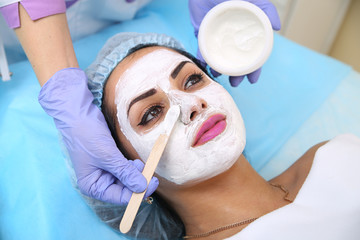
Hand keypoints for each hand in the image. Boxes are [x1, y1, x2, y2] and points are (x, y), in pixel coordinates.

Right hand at [38, 68, 158, 204]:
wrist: (78, 114)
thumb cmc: (86, 135)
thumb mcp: (108, 156)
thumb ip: (125, 172)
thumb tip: (142, 187)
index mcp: (93, 186)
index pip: (119, 197)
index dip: (136, 193)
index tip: (152, 184)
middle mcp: (98, 181)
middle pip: (124, 189)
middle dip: (137, 181)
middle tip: (149, 170)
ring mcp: (105, 171)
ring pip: (126, 179)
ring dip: (135, 173)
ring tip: (139, 163)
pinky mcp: (110, 161)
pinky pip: (125, 169)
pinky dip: (132, 167)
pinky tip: (135, 161)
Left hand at [188, 0, 280, 85]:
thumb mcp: (256, 0)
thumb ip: (268, 10)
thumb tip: (277, 27)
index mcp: (245, 33)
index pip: (251, 55)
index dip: (253, 69)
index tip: (252, 80)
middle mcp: (231, 37)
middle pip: (234, 60)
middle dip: (236, 74)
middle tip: (235, 84)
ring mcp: (216, 35)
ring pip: (218, 58)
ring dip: (218, 69)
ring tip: (218, 75)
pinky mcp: (201, 31)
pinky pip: (201, 48)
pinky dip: (203, 57)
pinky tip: (205, 64)